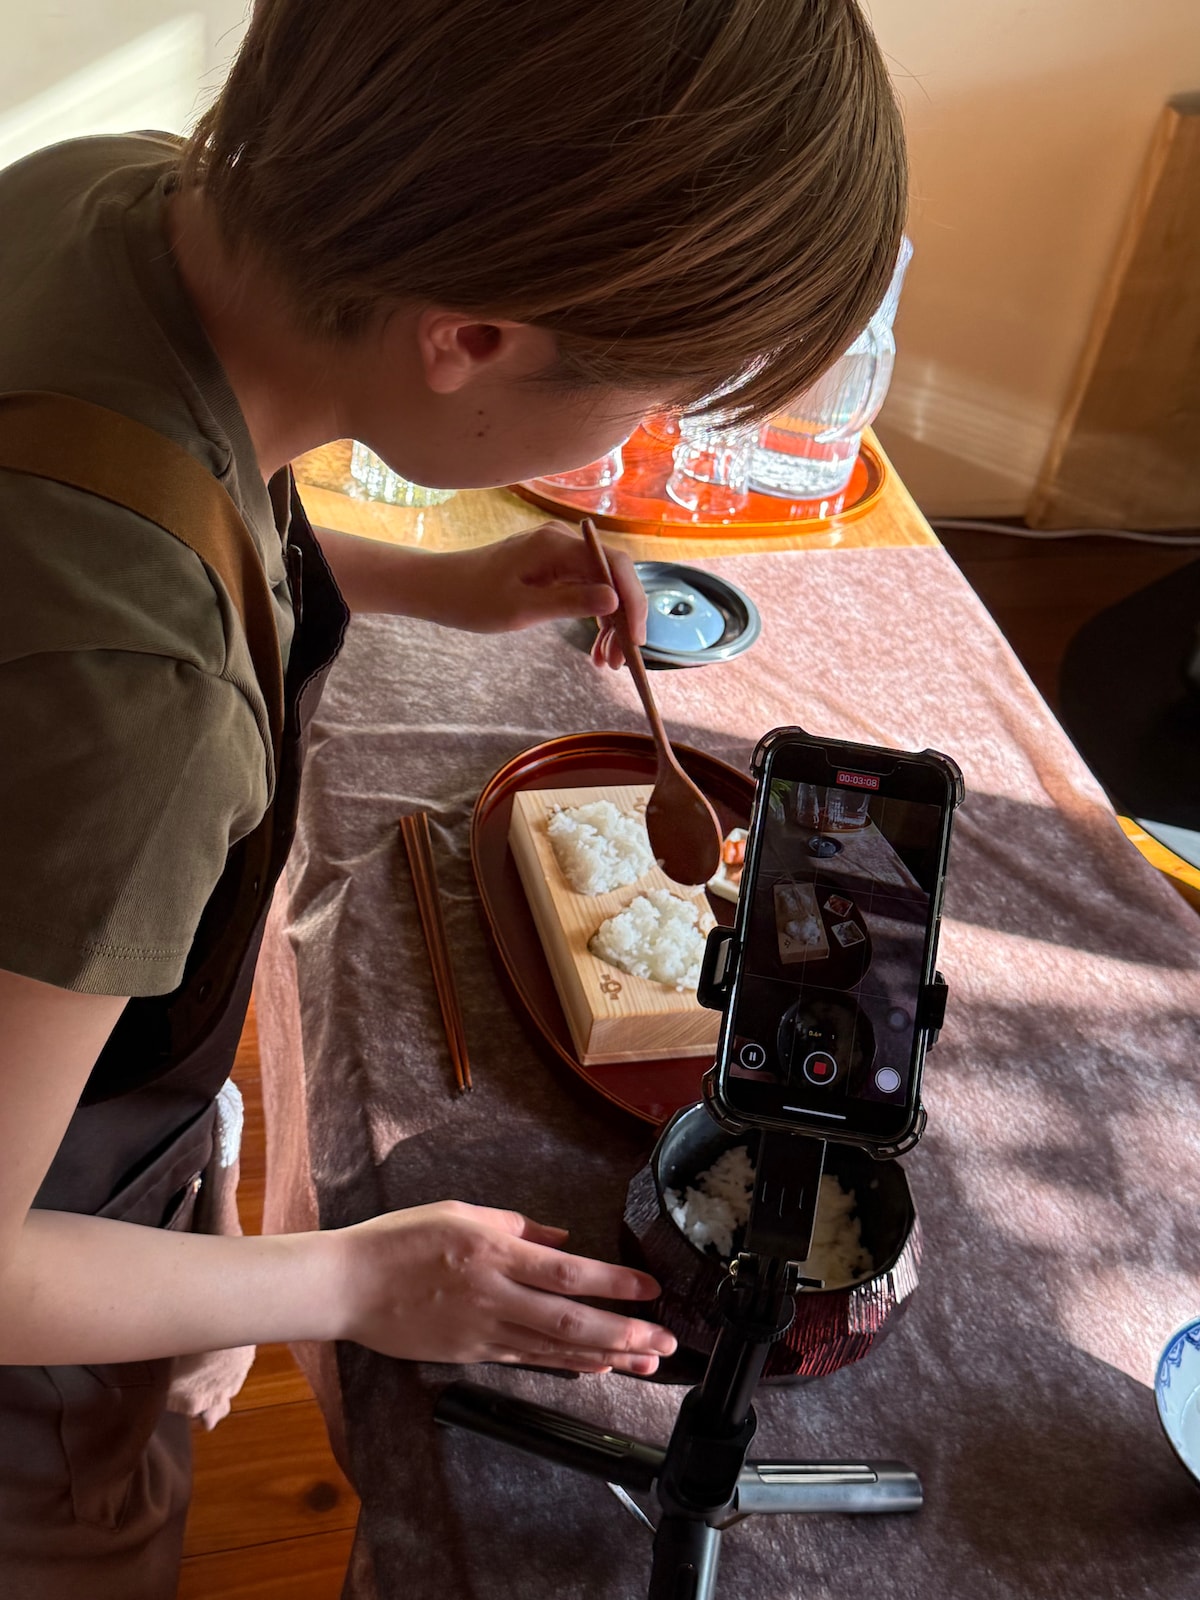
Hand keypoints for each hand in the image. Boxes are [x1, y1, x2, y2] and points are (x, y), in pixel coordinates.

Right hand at [335, 1200, 677, 1374]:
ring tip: (646, 1361)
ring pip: (555, 1348)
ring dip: (606, 1355)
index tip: (650, 1289)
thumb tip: (561, 1240)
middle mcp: (493, 1294)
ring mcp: (482, 1330)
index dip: (614, 1284)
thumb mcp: (460, 1212)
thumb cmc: (399, 1240)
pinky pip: (527, 1360)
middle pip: (571, 1319)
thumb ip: (516, 1227)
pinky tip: (593, 1367)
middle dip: (625, 1331)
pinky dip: (565, 1365)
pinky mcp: (470, 1354)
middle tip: (665, 1342)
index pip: (567, 1272)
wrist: (348, 1284)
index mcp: (493, 1252)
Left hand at [437, 522, 647, 668]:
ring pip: (602, 586)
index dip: (633, 601)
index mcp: (556, 545)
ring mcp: (558, 554)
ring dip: (611, 623)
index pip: (613, 565)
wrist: (438, 588)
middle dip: (624, 618)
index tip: (636, 639)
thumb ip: (569, 602)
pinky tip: (595, 647)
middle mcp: (562, 542)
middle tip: (622, 660)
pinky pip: (585, 589)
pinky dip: (593, 617)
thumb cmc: (472, 599)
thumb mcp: (521, 609)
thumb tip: (614, 600)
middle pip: (613, 576)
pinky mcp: (551, 568)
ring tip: (608, 662)